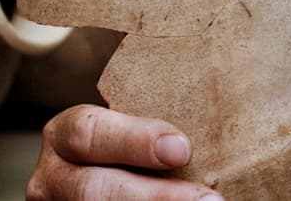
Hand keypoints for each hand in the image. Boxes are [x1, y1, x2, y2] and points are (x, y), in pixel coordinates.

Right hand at [26, 104, 224, 200]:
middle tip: (209, 199)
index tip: (182, 148)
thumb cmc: (137, 145)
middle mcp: (53, 178)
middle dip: (156, 197)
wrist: (114, 172)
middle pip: (94, 190)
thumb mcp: (132, 125)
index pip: (88, 131)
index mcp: (65, 135)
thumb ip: (162, 118)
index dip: (134, 140)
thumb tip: (237, 99)